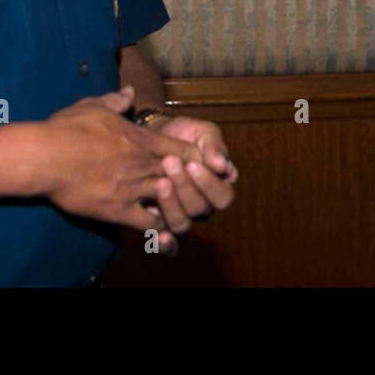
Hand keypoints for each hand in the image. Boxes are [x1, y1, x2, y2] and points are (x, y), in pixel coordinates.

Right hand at [36, 86, 201, 253]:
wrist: (46, 157)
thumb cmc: (67, 128)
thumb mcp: (94, 106)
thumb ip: (117, 101)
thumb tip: (131, 91)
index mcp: (141, 139)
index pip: (182, 149)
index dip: (193, 157)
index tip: (196, 162)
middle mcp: (143, 164)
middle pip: (183, 176)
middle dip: (189, 182)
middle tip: (192, 187)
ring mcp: (133, 188)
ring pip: (171, 199)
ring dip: (175, 203)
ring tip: (175, 207)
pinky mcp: (118, 211)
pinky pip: (149, 224)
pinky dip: (159, 228)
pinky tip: (160, 229)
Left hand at [138, 114, 236, 251]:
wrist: (151, 135)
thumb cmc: (182, 134)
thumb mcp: (202, 132)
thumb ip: (213, 146)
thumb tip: (223, 166)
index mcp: (219, 187)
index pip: (223, 196)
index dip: (209, 184)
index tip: (193, 164)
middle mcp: (202, 205)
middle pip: (200, 209)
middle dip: (184, 187)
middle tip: (170, 162)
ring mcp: (180, 214)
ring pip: (181, 223)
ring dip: (171, 204)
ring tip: (160, 181)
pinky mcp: (158, 221)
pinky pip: (163, 239)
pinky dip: (163, 241)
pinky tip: (157, 231)